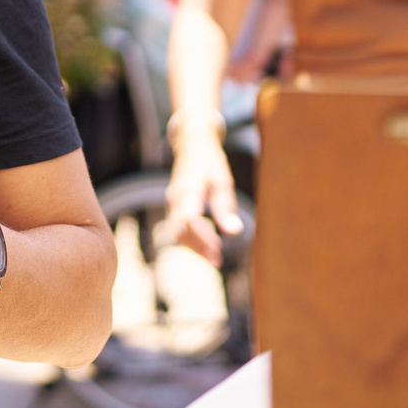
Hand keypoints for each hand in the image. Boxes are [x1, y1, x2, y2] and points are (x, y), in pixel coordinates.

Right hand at [162, 124, 242, 266]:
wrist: (192, 146)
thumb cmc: (210, 163)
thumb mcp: (223, 181)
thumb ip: (226, 207)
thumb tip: (236, 232)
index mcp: (189, 189)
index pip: (190, 219)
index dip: (202, 236)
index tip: (219, 248)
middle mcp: (176, 198)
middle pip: (181, 230)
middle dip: (198, 248)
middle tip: (217, 262)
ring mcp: (172, 202)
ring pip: (177, 232)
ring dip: (194, 247)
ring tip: (213, 259)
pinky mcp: (173, 206)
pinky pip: (177, 228)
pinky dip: (190, 240)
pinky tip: (205, 247)